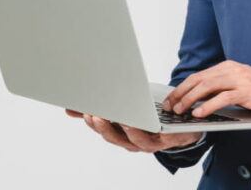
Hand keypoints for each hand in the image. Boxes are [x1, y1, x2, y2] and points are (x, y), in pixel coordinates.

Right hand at [64, 109, 201, 151]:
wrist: (180, 129)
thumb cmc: (148, 118)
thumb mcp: (124, 110)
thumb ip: (99, 110)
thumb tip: (70, 109)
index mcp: (119, 133)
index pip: (102, 128)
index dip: (92, 122)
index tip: (84, 111)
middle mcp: (131, 141)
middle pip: (114, 137)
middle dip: (104, 126)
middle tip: (95, 115)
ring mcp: (148, 142)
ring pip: (134, 139)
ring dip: (125, 129)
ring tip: (119, 117)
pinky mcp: (165, 139)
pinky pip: (156, 137)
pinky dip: (148, 130)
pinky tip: (145, 121)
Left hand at [161, 60, 250, 118]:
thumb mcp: (241, 86)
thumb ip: (222, 89)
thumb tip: (198, 100)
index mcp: (229, 66)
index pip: (198, 76)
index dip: (182, 88)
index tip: (170, 99)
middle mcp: (232, 69)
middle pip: (198, 80)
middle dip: (180, 94)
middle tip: (170, 107)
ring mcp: (240, 79)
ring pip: (207, 87)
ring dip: (190, 100)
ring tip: (180, 111)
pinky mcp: (248, 91)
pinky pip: (222, 98)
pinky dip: (207, 106)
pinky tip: (199, 113)